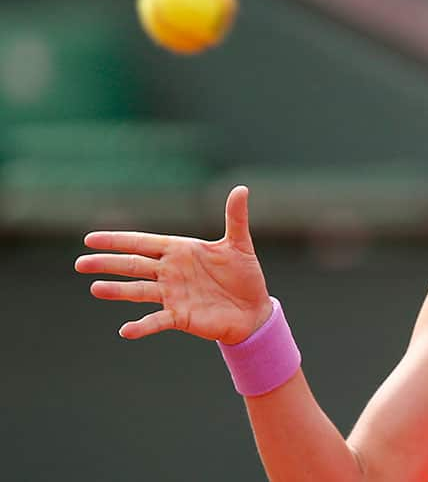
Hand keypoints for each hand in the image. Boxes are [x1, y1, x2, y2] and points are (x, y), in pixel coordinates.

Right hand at [75, 185, 271, 344]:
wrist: (254, 309)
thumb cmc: (244, 274)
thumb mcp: (240, 244)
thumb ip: (235, 218)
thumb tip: (241, 188)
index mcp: (180, 251)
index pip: (143, 243)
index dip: (118, 241)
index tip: (90, 239)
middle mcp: (171, 272)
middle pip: (133, 265)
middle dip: (108, 263)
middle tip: (80, 262)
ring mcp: (173, 295)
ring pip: (139, 291)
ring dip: (118, 291)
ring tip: (95, 288)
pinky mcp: (181, 317)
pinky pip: (157, 321)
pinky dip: (142, 326)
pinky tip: (126, 331)